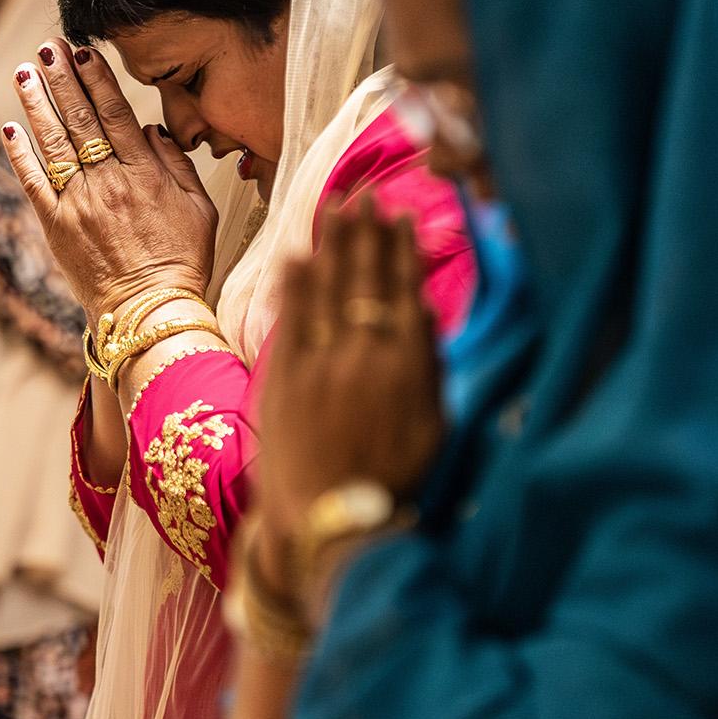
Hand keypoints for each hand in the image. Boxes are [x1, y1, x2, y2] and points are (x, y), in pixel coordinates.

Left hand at [2, 37, 218, 316]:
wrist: (150, 312)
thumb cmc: (182, 261)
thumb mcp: (200, 208)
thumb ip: (177, 164)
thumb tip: (151, 129)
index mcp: (145, 174)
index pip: (115, 114)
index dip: (96, 79)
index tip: (82, 50)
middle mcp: (108, 182)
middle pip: (80, 119)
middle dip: (62, 79)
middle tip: (47, 47)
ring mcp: (79, 203)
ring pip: (53, 144)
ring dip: (37, 104)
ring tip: (23, 72)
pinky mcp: (56, 226)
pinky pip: (33, 184)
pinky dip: (20, 155)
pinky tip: (9, 128)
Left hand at [256, 198, 445, 537]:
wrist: (329, 526)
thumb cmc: (392, 484)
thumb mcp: (434, 429)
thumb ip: (431, 368)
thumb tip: (427, 312)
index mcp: (410, 367)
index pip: (407, 290)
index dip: (404, 248)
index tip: (403, 214)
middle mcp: (366, 356)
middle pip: (366, 279)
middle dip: (367, 231)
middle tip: (365, 191)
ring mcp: (321, 364)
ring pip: (329, 288)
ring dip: (333, 242)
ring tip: (336, 204)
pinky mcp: (283, 379)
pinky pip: (290, 318)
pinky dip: (295, 284)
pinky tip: (297, 252)